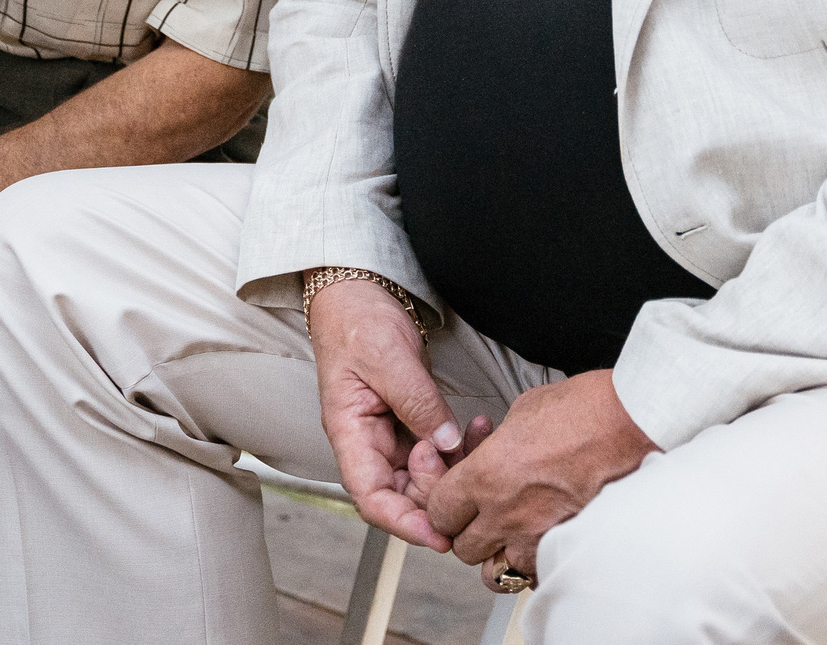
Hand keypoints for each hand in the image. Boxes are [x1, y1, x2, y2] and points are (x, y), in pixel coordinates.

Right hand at [309, 278, 485, 551]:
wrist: (358, 293)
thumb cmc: (356, 320)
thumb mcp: (387, 357)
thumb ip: (417, 402)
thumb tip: (445, 442)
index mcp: (349, 432)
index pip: (371, 496)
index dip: (403, 522)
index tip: (438, 533)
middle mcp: (368, 440)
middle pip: (400, 494)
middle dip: (437, 492)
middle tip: (467, 470)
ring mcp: (389, 433)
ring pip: (422, 475)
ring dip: (452, 469)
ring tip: (477, 440)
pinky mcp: (409, 421)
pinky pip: (434, 450)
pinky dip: (457, 447)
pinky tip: (477, 429)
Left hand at [420, 371, 658, 585]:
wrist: (632, 424)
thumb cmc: (583, 409)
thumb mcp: (522, 412)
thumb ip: (496, 444)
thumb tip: (493, 451)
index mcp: (485, 476)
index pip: (439, 511)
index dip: (444, 506)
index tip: (453, 501)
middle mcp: (504, 513)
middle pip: (462, 548)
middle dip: (468, 534)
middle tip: (482, 518)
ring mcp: (536, 536)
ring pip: (495, 571)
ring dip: (498, 556)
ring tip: (510, 537)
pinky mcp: (567, 548)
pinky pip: (535, 575)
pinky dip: (533, 565)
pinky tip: (541, 544)